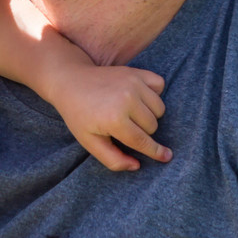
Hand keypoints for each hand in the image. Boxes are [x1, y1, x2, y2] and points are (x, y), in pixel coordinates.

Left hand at [54, 65, 170, 171]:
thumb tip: (137, 166)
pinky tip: (140, 97)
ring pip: (159, 108)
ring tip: (130, 112)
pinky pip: (160, 85)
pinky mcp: (135, 72)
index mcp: (114, 119)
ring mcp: (133, 83)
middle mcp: (127, 99)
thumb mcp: (89, 141)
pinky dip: (154, 93)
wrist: (70, 81)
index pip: (143, 142)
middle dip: (142, 131)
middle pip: (153, 126)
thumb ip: (113, 159)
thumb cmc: (79, 114)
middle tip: (124, 125)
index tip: (167, 157)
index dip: (155, 152)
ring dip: (149, 114)